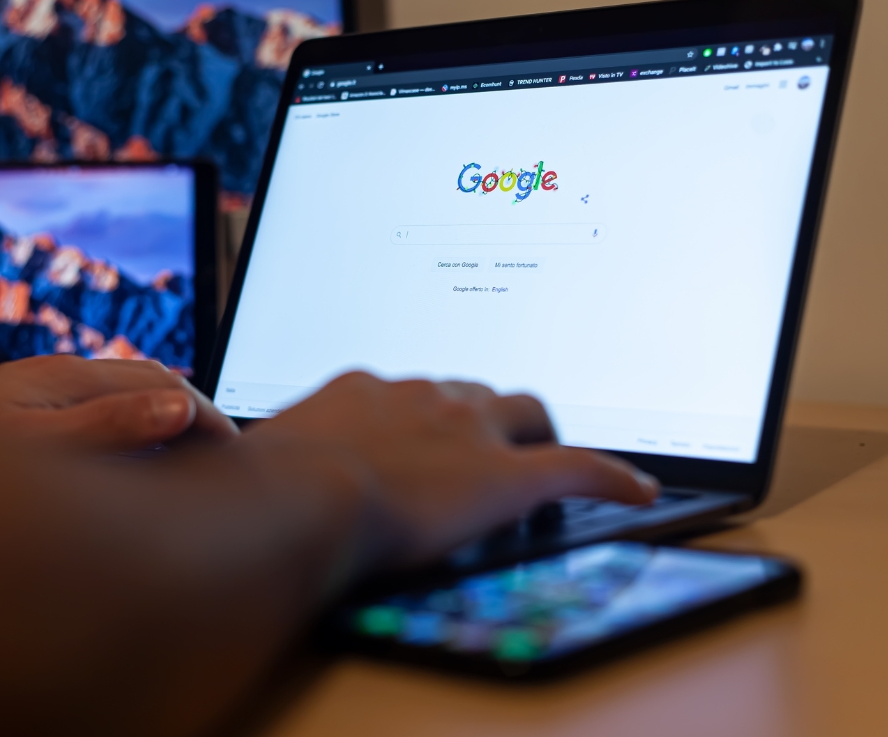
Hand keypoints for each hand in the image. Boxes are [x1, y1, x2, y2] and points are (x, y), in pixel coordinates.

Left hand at [0, 356, 238, 452]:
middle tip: (219, 465)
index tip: (235, 453)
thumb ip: (108, 427)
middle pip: (147, 388)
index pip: (166, 384)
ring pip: (119, 405)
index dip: (209, 417)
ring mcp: (38, 397)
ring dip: (156, 431)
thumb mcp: (37, 448)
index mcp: (69, 379)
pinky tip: (115, 473)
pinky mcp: (21, 418)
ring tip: (179, 471)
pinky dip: (123, 442)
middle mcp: (56, 380)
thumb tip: (177, 411)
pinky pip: (92, 422)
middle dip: (190, 418)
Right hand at [254, 372, 658, 566]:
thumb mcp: (266, 457)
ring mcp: (468, 430)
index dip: (430, 414)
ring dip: (535, 432)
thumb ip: (280, 454)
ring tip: (544, 456)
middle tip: (487, 445)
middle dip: (485, 414)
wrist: (298, 497)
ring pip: (525, 411)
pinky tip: (637, 489)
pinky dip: (611, 476)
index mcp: (367, 390)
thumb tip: (250, 467)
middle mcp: (423, 396)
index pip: (414, 391)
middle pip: (475, 392)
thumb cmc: (267, 483)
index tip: (429, 432)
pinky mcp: (506, 476)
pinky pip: (578, 468)